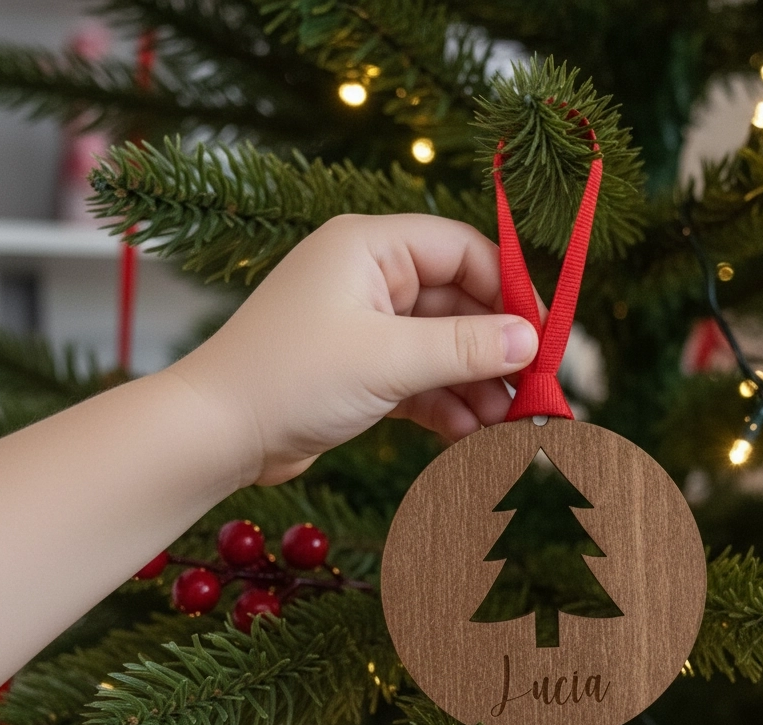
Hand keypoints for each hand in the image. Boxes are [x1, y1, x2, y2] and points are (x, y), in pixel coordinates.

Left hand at [168, 213, 540, 485]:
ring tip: (508, 427)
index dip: (510, 292)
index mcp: (370, 249)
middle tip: (536, 393)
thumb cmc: (292, 378)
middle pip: (459, 304)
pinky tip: (471, 438)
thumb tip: (533, 340)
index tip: (545, 338)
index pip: (463, 251)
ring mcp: (366, 327)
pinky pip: (420, 381)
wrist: (217, 436)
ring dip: (477, 387)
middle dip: (496, 352)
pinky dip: (446, 407)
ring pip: (443, 349)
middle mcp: (370, 279)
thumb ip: (465, 347)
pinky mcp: (361, 372)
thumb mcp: (388, 359)